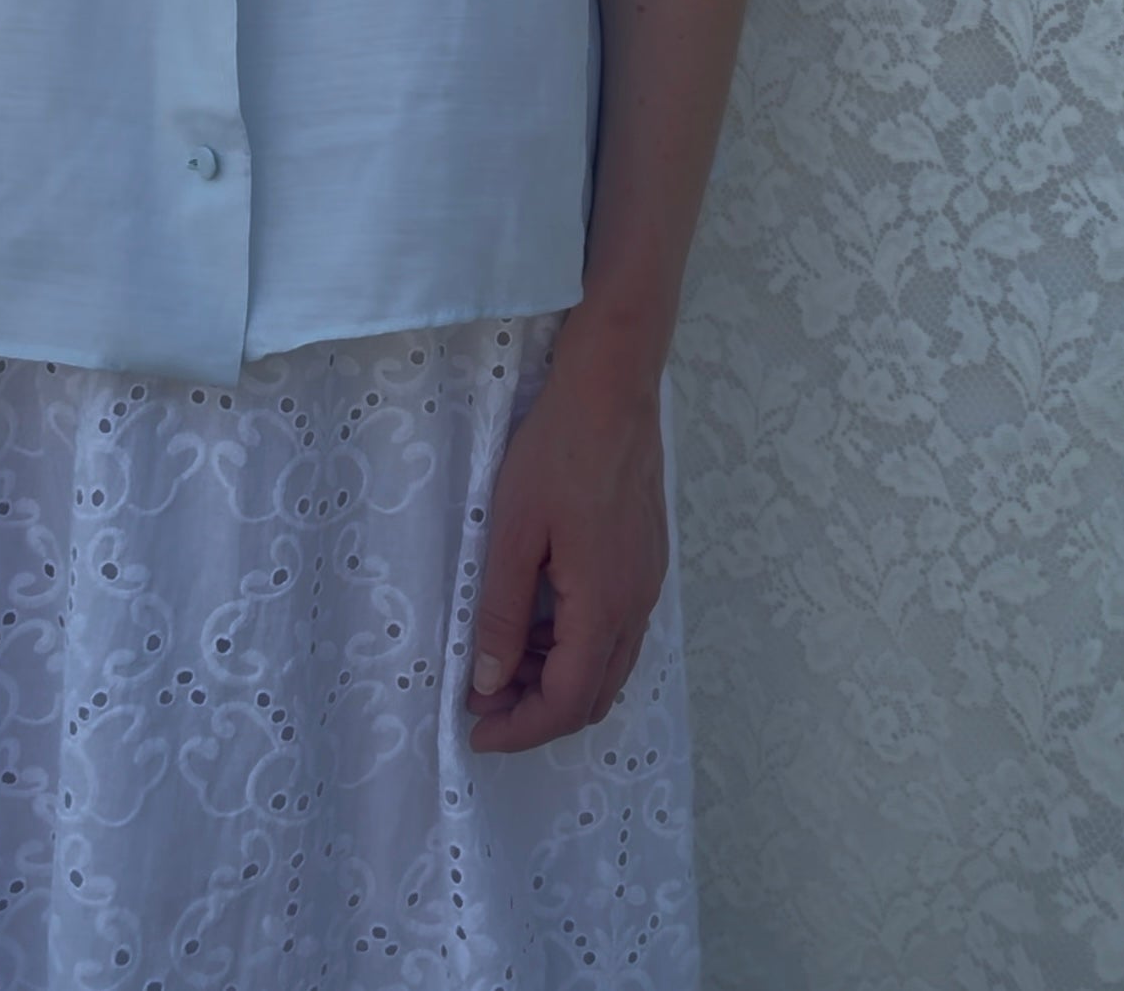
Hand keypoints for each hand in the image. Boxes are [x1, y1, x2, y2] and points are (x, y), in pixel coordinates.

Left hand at [465, 357, 667, 753]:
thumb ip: (504, 614)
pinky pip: (615, 629)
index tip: (475, 732)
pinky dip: (575, 644)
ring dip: (557, 677)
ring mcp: (647, 583)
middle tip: (483, 700)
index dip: (521, 729)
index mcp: (604, 606)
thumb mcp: (512, 533)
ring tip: (500, 658)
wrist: (613, 390)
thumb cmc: (557, 454)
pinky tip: (538, 618)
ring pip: (607, 663)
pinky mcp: (646, 560)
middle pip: (594, 695)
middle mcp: (636, 606)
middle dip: (538, 711)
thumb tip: (491, 684)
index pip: (568, 702)